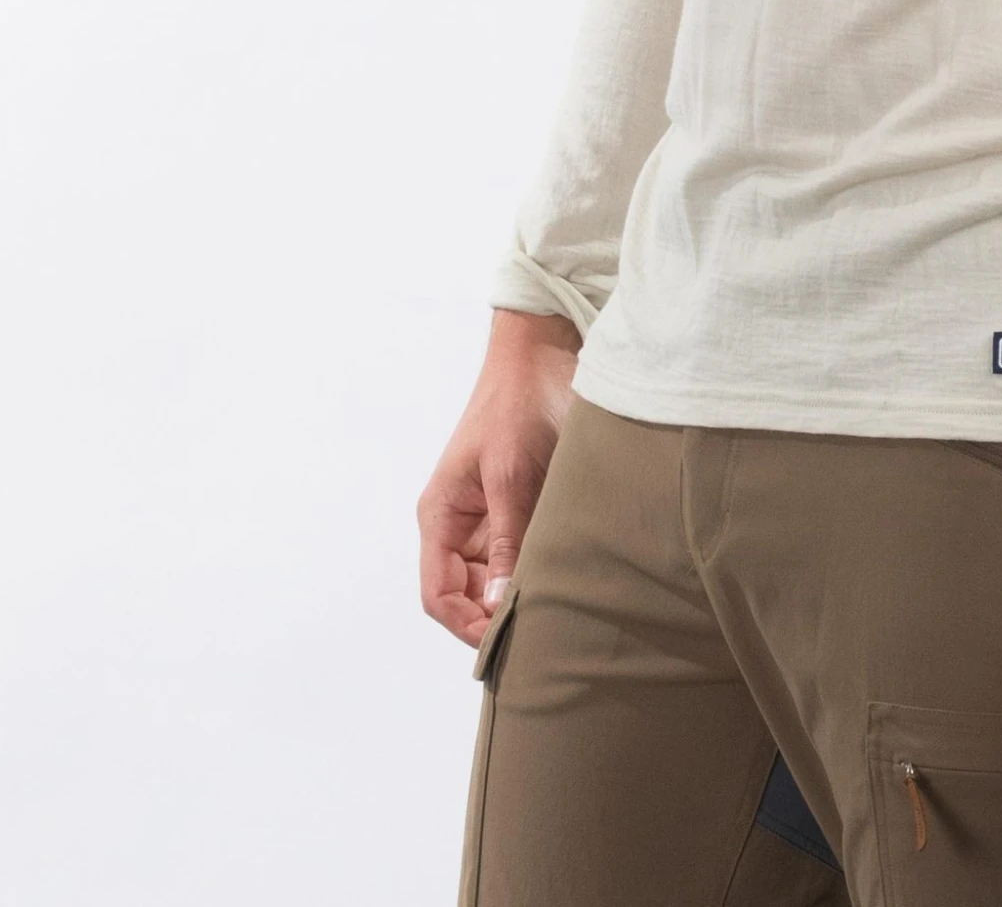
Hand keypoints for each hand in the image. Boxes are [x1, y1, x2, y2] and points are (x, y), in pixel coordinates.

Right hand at [416, 309, 581, 644]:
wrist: (544, 356)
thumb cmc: (518, 407)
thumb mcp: (513, 475)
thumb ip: (508, 539)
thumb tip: (497, 604)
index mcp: (440, 516)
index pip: (438, 595)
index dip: (465, 627)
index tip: (504, 644)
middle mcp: (457, 524)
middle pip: (465, 595)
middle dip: (493, 618)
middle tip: (541, 634)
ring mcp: (487, 517)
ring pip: (493, 579)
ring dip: (516, 594)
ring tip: (556, 611)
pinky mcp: (516, 507)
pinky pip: (518, 553)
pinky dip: (534, 570)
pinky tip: (563, 579)